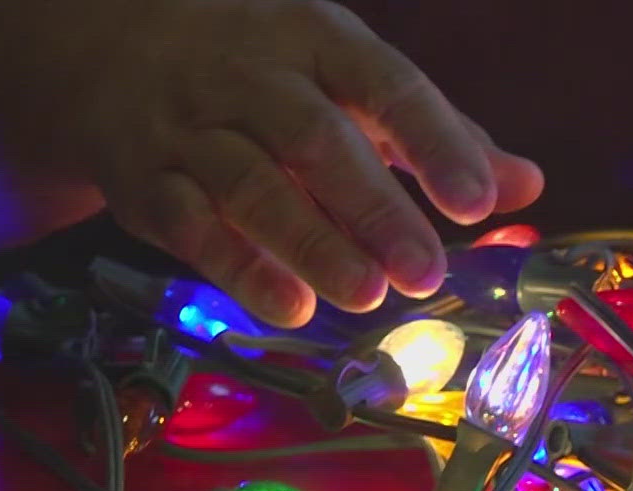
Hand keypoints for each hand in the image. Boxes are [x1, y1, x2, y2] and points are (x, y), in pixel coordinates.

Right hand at [28, 0, 541, 326]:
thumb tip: (524, 184)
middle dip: (374, 209)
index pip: (385, 85)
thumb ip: (436, 133)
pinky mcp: (145, 181)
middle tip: (425, 271)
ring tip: (367, 296)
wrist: (107, 44)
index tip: (477, 201)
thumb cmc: (265, 70)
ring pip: (251, 185)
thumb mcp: (349, 78)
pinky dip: (240, 270)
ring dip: (311, 245)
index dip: (433, 143)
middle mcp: (250, 77)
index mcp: (316, 40)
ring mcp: (191, 128)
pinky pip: (190, 225)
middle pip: (314, 140)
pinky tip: (291, 309)